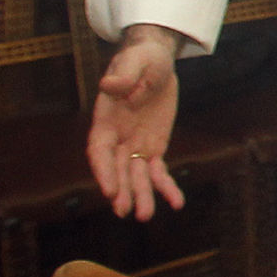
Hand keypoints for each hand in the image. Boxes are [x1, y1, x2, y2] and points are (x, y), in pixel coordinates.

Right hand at [87, 25, 186, 219]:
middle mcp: (117, 138)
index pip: (99, 150)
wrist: (157, 62)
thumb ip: (124, 76)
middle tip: (125, 212)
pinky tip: (176, 203)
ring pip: (136, 176)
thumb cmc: (141, 60)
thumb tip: (110, 86)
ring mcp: (135, 145)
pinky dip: (166, 186)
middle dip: (120, 191)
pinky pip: (159, 170)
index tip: (109, 189)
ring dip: (141, 195)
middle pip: (116, 169)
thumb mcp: (135, 62)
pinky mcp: (154, 147)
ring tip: (145, 216)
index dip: (103, 170)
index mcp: (105, 120)